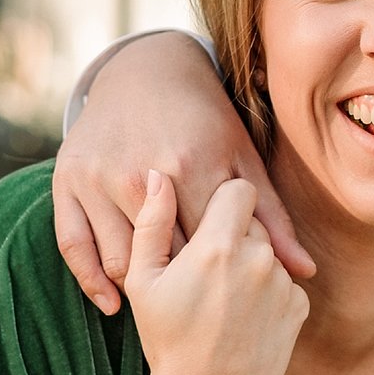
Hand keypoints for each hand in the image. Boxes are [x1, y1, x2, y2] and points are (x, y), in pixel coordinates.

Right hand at [54, 33, 312, 315]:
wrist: (144, 72)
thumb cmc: (206, 121)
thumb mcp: (243, 160)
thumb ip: (273, 219)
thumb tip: (307, 271)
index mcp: (190, 168)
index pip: (210, 246)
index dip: (224, 273)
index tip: (234, 287)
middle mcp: (140, 175)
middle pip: (165, 256)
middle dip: (185, 282)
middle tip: (201, 298)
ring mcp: (98, 179)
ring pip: (119, 258)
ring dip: (142, 285)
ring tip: (166, 298)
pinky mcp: (66, 183)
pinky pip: (73, 246)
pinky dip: (92, 282)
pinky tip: (114, 302)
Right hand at [121, 174, 308, 374]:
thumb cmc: (167, 337)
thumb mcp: (144, 280)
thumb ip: (152, 223)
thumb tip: (157, 177)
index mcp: (218, 245)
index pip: (239, 190)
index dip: (222, 202)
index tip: (207, 219)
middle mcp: (259, 258)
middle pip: (254, 222)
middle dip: (233, 236)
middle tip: (206, 270)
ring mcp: (283, 282)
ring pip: (269, 253)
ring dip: (251, 264)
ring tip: (221, 300)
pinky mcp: (299, 305)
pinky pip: (284, 282)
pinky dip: (268, 292)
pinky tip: (242, 317)